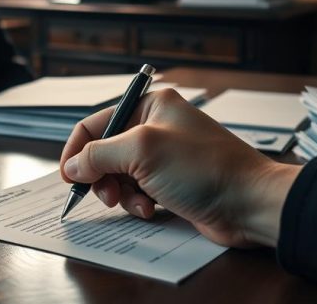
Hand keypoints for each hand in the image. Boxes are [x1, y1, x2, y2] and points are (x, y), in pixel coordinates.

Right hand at [60, 89, 301, 247]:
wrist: (248, 202)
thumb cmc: (205, 168)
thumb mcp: (143, 152)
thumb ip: (100, 154)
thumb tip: (73, 165)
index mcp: (150, 106)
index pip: (96, 123)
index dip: (77, 150)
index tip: (68, 177)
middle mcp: (157, 127)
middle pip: (106, 152)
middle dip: (102, 176)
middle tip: (106, 195)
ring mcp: (165, 156)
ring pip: (120, 175)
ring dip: (122, 193)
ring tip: (137, 203)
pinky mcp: (173, 182)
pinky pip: (139, 192)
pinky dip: (139, 203)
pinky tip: (152, 210)